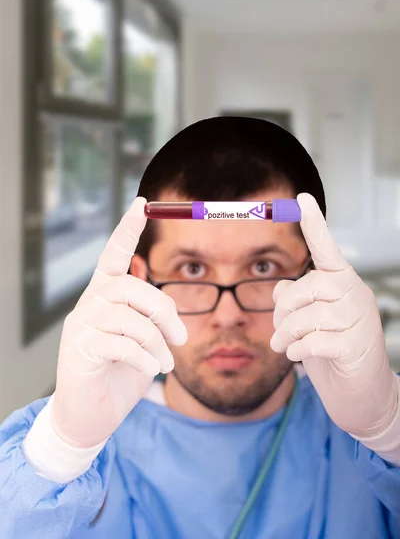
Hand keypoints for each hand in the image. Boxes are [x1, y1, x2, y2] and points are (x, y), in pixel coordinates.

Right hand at [52, 197, 186, 448]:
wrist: (89, 416)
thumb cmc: (119, 374)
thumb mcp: (142, 341)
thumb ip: (148, 316)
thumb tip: (161, 297)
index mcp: (105, 297)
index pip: (113, 255)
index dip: (127, 229)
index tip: (142, 203)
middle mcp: (89, 304)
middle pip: (130, 287)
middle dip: (164, 311)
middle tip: (180, 339)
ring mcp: (81, 327)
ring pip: (128, 316)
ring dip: (157, 341)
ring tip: (166, 362)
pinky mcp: (79, 351)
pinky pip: (121, 344)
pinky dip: (145, 357)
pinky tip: (150, 370)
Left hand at [270, 193, 398, 440]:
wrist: (363, 397)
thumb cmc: (333, 354)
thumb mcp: (309, 324)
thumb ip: (296, 301)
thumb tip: (281, 285)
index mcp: (342, 283)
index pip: (327, 248)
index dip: (314, 223)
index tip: (302, 197)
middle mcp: (355, 294)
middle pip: (307, 286)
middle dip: (284, 311)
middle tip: (279, 331)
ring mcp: (360, 320)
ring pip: (308, 315)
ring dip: (286, 334)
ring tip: (283, 346)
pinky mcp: (357, 347)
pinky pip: (314, 340)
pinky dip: (298, 350)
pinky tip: (298, 356)